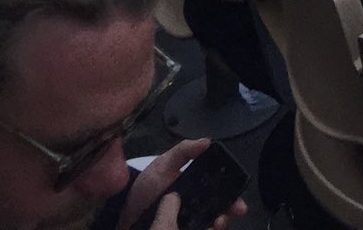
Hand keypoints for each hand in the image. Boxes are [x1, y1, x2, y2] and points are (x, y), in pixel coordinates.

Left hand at [120, 139, 247, 229]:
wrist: (123, 215)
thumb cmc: (146, 187)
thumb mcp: (164, 165)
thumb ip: (183, 151)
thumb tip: (208, 141)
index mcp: (196, 186)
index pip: (220, 191)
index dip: (232, 196)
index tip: (238, 203)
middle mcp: (196, 205)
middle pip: (220, 210)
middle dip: (228, 214)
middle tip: (225, 218)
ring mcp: (187, 222)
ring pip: (210, 224)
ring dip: (218, 225)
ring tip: (216, 225)